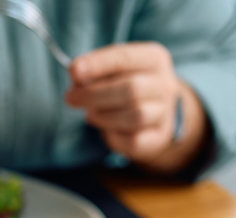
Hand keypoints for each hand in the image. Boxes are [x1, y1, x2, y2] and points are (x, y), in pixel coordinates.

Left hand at [66, 43, 206, 173]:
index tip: (74, 71)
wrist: (158, 112)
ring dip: (104, 117)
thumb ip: (97, 70)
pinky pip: (134, 141)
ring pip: (135, 116)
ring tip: (90, 114)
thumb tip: (76, 74)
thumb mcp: (115, 69)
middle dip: (94, 94)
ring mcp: (164, 112)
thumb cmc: (127, 85)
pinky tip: (107, 130)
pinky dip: (114, 137)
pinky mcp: (158, 137)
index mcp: (154, 58)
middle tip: (71, 98)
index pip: (126, 58)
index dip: (98, 64)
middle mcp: (164, 83)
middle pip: (130, 89)